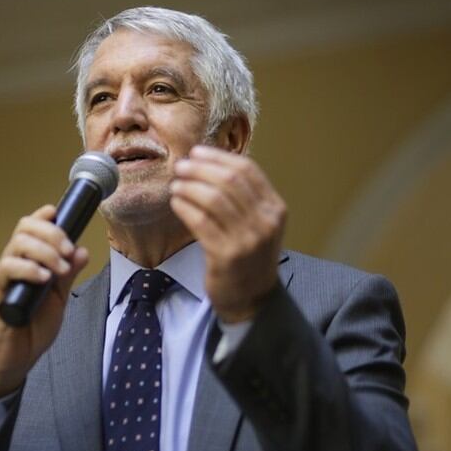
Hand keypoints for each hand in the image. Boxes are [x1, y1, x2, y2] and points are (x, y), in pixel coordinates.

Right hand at [0, 205, 88, 396]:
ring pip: (16, 244)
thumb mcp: (58, 299)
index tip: (59, 214)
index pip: (31, 228)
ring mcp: (2, 277)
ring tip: (59, 269)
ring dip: (44, 251)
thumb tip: (81, 251)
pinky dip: (28, 269)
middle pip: (24, 229)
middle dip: (52, 234)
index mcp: (28, 262)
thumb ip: (67, 275)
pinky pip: (7, 269)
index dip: (44, 217)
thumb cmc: (32, 330)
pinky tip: (44, 278)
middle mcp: (13, 264)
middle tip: (68, 251)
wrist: (14, 361)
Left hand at [169, 145, 285, 322]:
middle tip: (181, 166)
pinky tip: (176, 203)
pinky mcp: (226, 255)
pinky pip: (201, 222)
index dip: (218, 157)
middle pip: (229, 181)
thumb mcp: (257, 223)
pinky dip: (185, 207)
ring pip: (214, 199)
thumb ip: (243, 197)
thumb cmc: (248, 256)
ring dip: (190, 187)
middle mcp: (265, 221)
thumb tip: (209, 163)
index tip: (197, 152)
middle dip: (200, 169)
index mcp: (275, 208)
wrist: (252, 298)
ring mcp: (248, 239)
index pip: (248, 170)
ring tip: (176, 185)